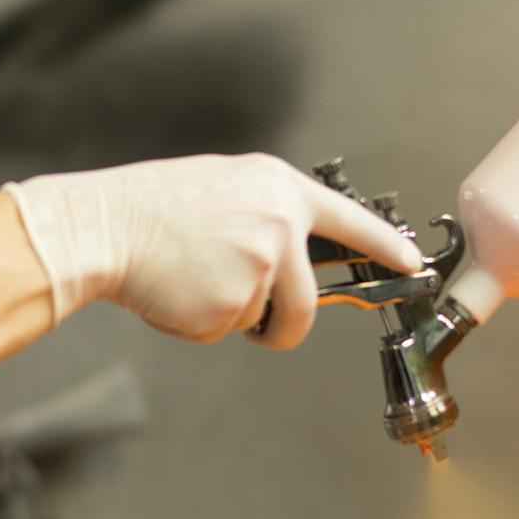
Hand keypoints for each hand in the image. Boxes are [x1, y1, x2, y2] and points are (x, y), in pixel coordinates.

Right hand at [2, 153, 423, 348]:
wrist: (107, 227)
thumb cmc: (155, 207)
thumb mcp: (225, 189)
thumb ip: (269, 217)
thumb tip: (295, 257)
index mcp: (279, 191)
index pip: (350, 222)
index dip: (385, 246)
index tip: (412, 263)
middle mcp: (279, 227)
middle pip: (309, 302)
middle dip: (287, 324)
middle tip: (264, 325)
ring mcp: (259, 268)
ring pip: (264, 319)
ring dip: (236, 318)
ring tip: (193, 284)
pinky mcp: (231, 306)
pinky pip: (228, 330)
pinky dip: (202, 322)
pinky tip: (177, 290)